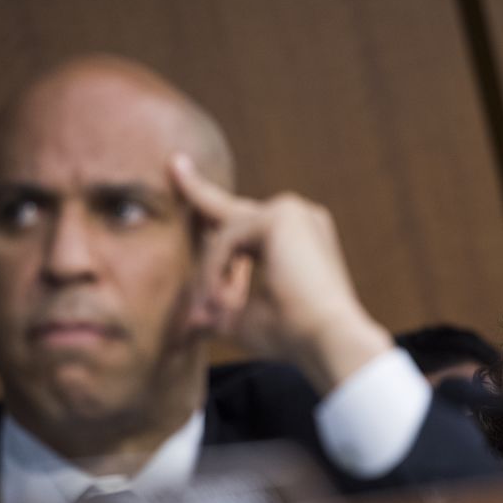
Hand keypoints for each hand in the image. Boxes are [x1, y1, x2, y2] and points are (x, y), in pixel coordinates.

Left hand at [169, 153, 391, 392]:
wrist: (327, 339)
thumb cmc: (293, 336)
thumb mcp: (246, 318)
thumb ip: (219, 307)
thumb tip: (189, 323)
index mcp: (297, 239)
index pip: (245, 221)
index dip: (213, 206)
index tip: (186, 174)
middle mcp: (299, 218)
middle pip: (231, 213)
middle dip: (198, 191)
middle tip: (174, 163)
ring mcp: (293, 212)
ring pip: (226, 233)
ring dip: (212, 273)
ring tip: (216, 308)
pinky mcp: (283, 216)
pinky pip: (228, 237)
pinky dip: (218, 269)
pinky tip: (224, 297)